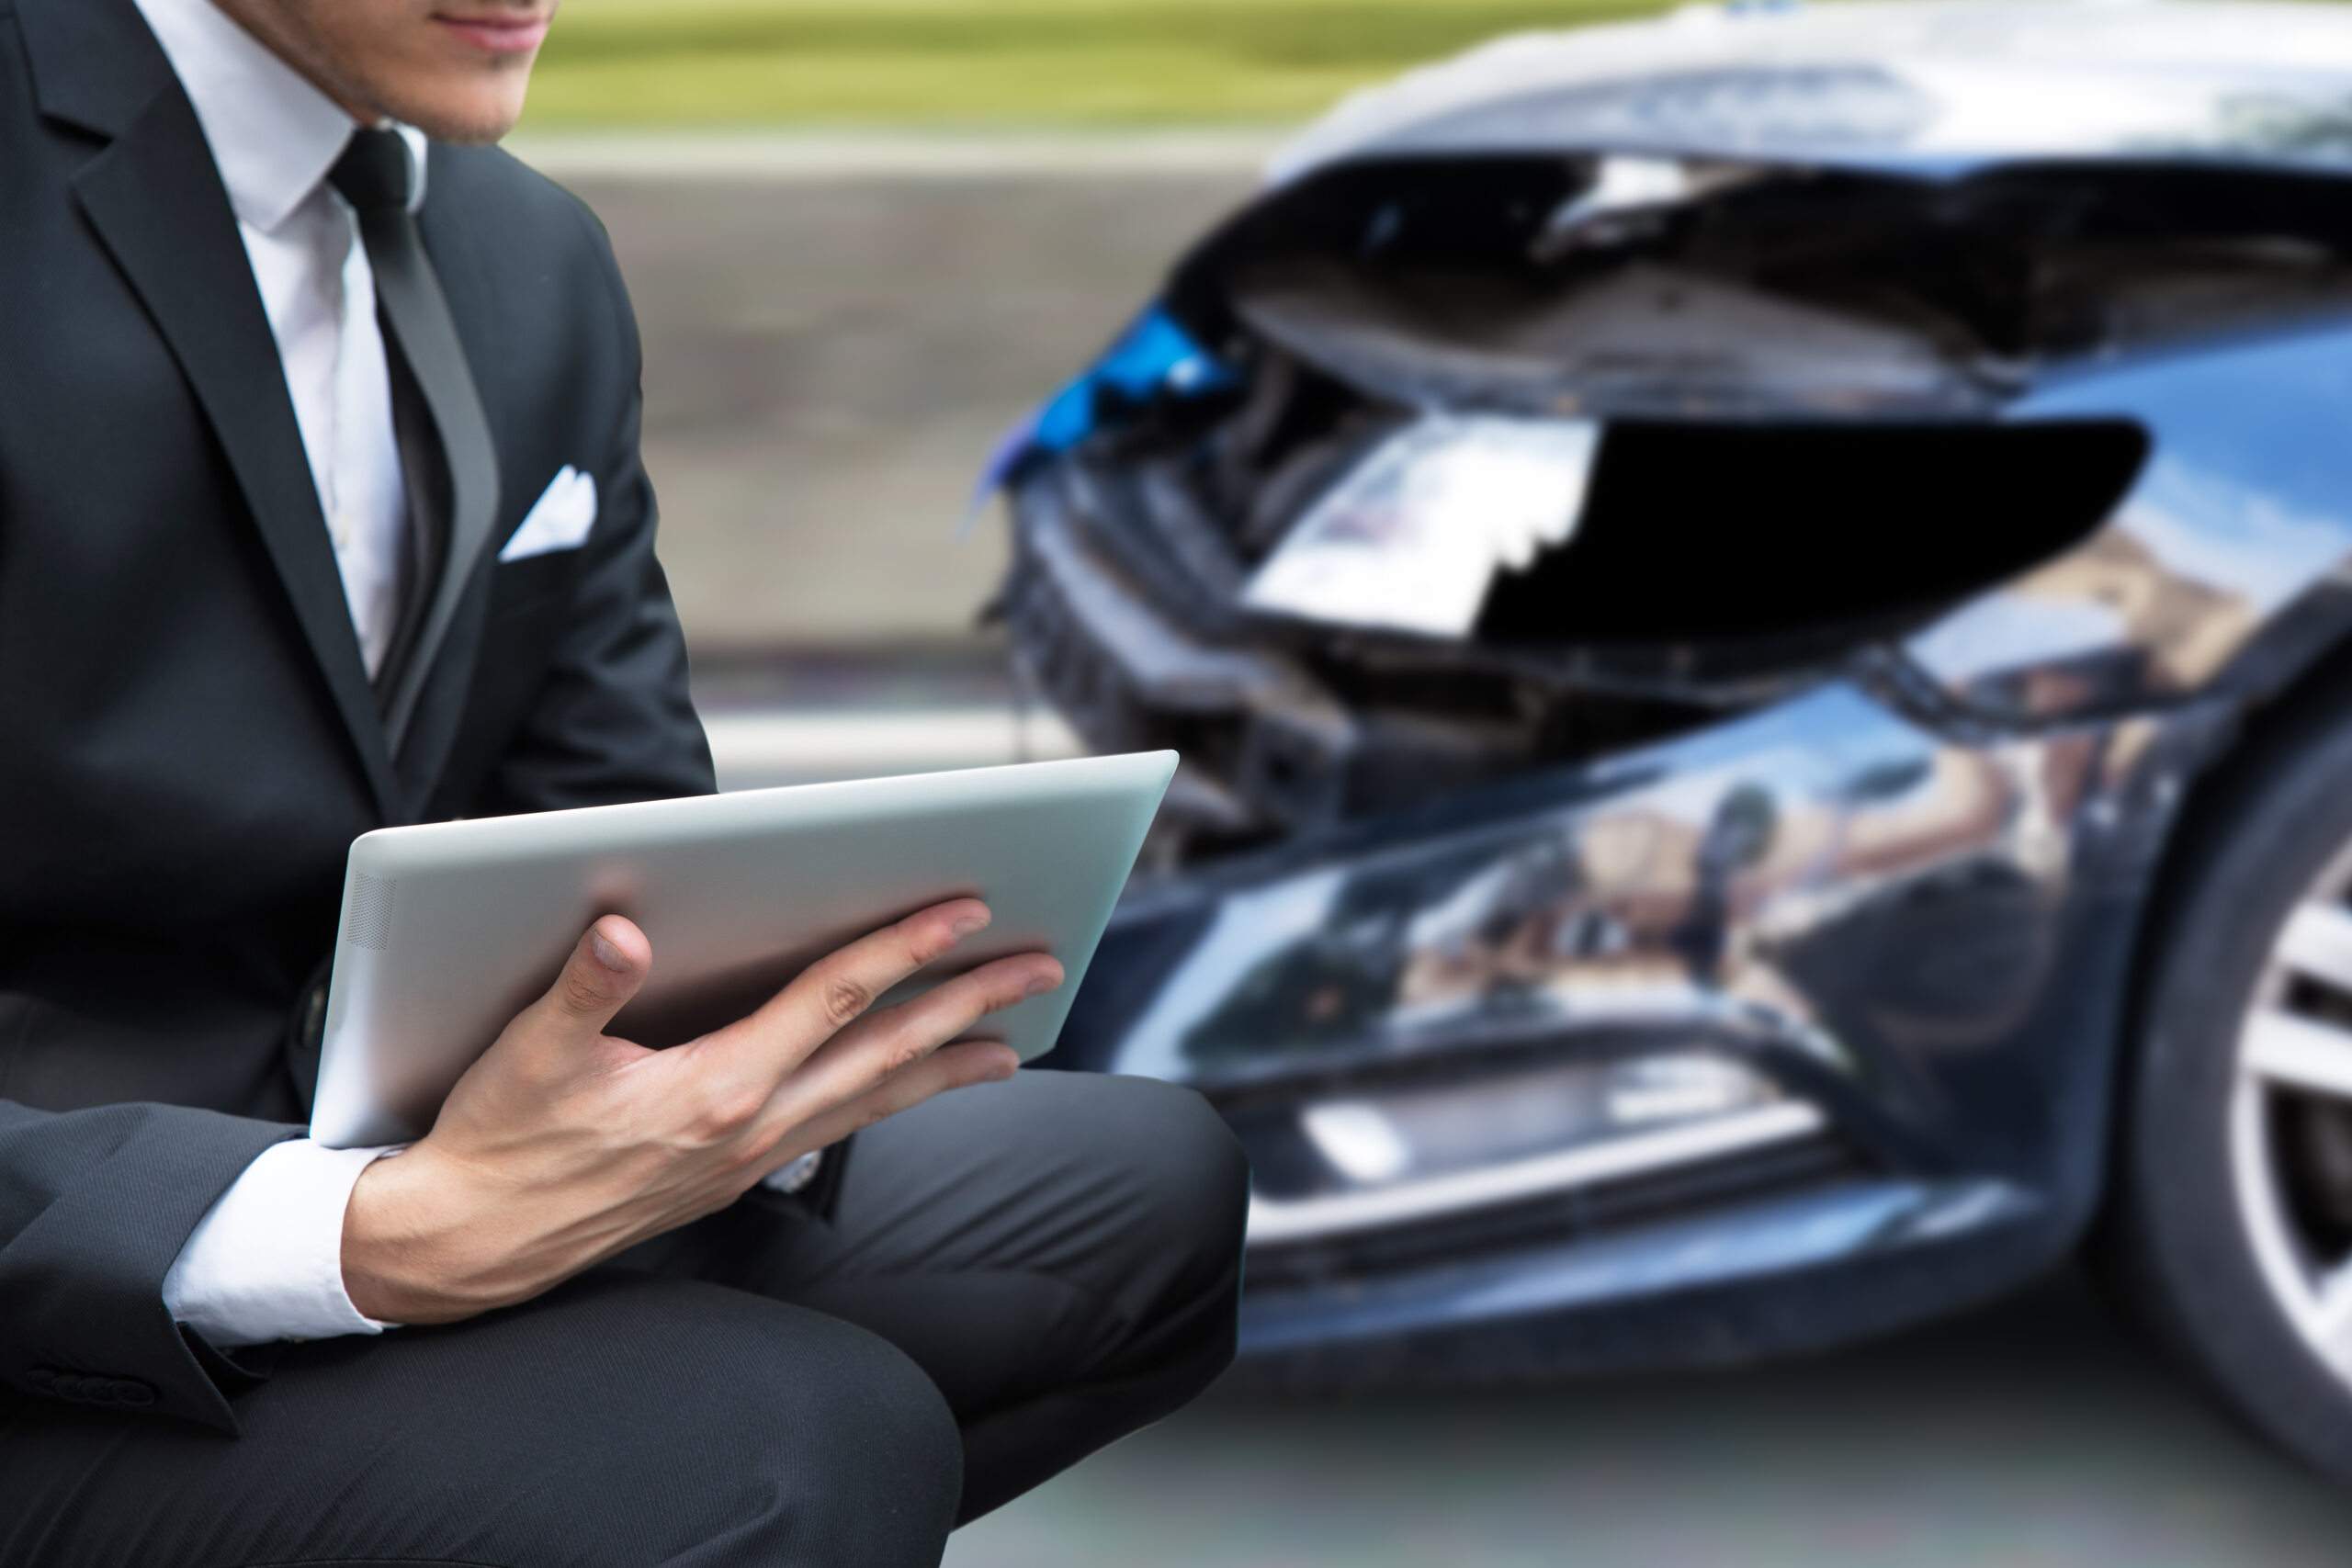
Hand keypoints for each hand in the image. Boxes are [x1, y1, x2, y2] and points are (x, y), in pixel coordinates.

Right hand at [340, 897, 1057, 1323]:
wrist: (469, 1246)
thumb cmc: (497, 1141)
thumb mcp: (527, 1054)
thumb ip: (584, 988)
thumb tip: (625, 930)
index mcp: (715, 1088)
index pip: (832, 1000)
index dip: (901, 949)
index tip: (966, 912)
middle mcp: (751, 1127)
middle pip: (885, 1053)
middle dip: (968, 1005)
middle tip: (1041, 968)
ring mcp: (750, 1160)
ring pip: (873, 1100)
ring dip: (947, 1063)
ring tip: (1011, 1040)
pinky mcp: (734, 1177)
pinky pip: (837, 1128)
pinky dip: (888, 1101)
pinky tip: (906, 1087)